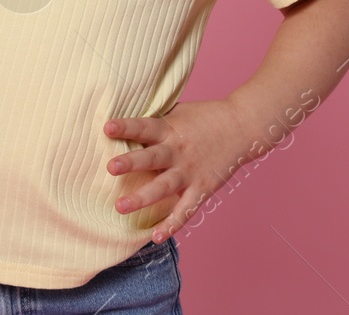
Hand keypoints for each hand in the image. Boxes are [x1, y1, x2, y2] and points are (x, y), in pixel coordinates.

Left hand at [103, 99, 253, 243]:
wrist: (241, 126)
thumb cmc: (202, 117)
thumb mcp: (176, 112)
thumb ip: (153, 118)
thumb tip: (121, 116)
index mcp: (169, 129)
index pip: (144, 126)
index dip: (125, 127)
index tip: (107, 128)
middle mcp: (178, 151)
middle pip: (152, 157)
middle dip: (131, 163)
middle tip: (110, 168)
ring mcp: (190, 172)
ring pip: (164, 186)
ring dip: (142, 197)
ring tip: (120, 207)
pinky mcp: (202, 188)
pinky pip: (186, 210)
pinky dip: (172, 224)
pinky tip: (156, 236)